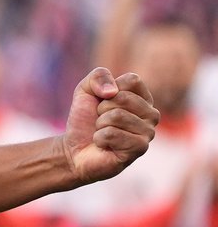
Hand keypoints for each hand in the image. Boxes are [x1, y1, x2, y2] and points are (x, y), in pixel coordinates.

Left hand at [63, 69, 157, 184]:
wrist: (74, 150)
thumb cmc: (85, 120)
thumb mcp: (85, 90)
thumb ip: (99, 76)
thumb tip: (112, 91)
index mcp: (144, 98)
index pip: (132, 80)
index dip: (107, 90)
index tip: (102, 103)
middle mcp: (151, 114)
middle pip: (122, 98)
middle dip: (101, 109)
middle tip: (100, 121)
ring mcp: (148, 132)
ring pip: (116, 116)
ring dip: (100, 125)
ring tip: (102, 133)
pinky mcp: (139, 148)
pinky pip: (112, 134)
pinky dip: (99, 138)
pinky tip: (104, 145)